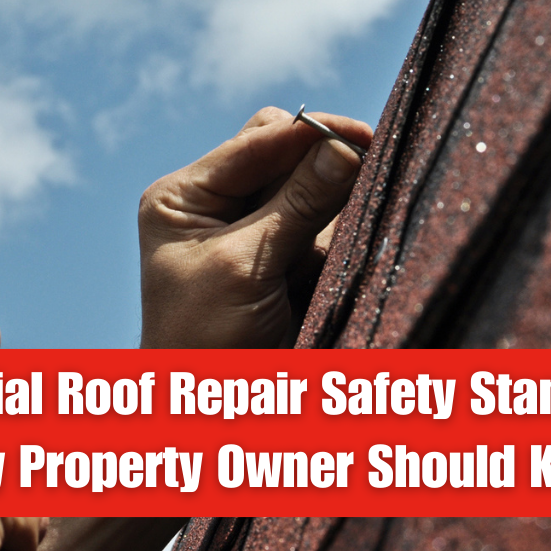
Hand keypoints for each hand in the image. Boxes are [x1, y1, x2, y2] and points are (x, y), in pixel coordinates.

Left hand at [139, 107, 370, 348]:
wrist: (207, 417)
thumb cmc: (203, 342)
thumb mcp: (244, 266)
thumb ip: (297, 204)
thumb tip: (346, 148)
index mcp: (183, 197)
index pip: (256, 142)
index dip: (310, 134)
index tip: (362, 136)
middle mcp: (215, 206)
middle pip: (286, 154)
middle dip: (324, 164)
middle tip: (366, 175)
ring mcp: (253, 232)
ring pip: (313, 187)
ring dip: (336, 200)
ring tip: (338, 231)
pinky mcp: (285, 260)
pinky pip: (325, 227)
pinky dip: (341, 233)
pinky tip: (339, 255)